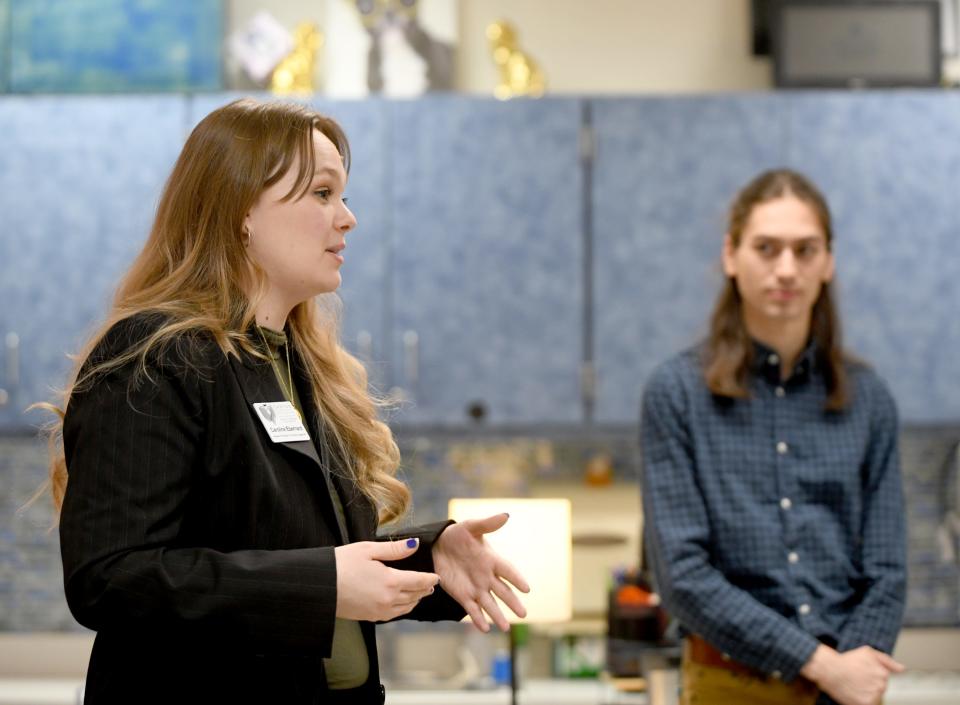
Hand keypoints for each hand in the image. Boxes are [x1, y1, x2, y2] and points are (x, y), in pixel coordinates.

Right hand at [334, 539, 439, 620]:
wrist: (320, 586)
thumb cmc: (341, 564)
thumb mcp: (368, 550)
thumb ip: (394, 549)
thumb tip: (414, 545)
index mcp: (391, 581)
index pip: (419, 581)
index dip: (430, 579)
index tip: (436, 577)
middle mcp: (389, 599)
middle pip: (415, 595)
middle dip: (424, 589)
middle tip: (430, 584)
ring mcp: (380, 611)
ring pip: (406, 607)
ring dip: (415, 600)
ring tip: (419, 593)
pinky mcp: (370, 617)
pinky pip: (394, 614)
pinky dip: (403, 608)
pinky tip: (402, 603)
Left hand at [432, 513, 530, 631]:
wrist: (437, 547)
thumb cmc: (457, 535)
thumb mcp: (470, 527)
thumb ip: (488, 523)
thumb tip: (506, 515)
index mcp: (491, 559)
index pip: (507, 570)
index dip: (517, 578)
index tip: (527, 588)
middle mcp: (486, 576)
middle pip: (503, 591)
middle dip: (512, 602)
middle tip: (524, 614)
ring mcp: (476, 587)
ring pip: (489, 604)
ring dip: (497, 615)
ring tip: (506, 628)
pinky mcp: (463, 595)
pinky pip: (472, 609)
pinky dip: (478, 619)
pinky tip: (485, 629)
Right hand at [801, 644, 903, 704]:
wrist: (830, 669)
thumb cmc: (847, 659)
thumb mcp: (868, 652)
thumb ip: (887, 660)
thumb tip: (902, 669)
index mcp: (884, 673)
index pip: (882, 679)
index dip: (871, 675)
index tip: (861, 672)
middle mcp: (882, 685)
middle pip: (878, 689)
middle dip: (869, 684)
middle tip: (856, 678)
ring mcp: (874, 695)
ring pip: (873, 697)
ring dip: (865, 693)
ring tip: (853, 684)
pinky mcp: (866, 704)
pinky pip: (868, 703)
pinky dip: (860, 699)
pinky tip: (853, 692)